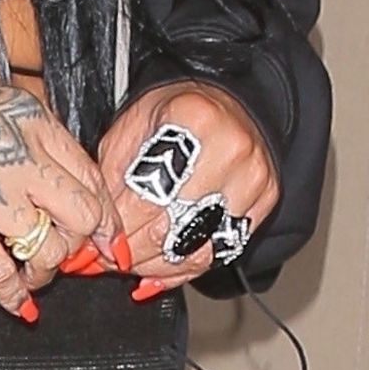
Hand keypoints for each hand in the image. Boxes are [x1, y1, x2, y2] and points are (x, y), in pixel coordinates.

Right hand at [0, 84, 117, 318]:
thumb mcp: (5, 110)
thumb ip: (45, 143)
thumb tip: (82, 191)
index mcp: (33, 124)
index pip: (90, 175)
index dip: (105, 215)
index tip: (108, 238)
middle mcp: (19, 157)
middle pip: (82, 214)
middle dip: (82, 242)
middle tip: (72, 253)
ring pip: (49, 249)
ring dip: (46, 270)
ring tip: (33, 270)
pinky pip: (2, 274)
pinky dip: (15, 294)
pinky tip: (18, 299)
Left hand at [98, 81, 279, 295]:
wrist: (225, 103)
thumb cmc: (176, 112)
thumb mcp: (133, 125)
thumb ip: (113, 173)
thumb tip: (101, 226)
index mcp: (193, 120)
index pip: (147, 197)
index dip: (120, 228)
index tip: (102, 242)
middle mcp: (231, 149)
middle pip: (174, 228)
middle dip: (137, 251)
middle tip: (115, 258)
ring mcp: (254, 178)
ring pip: (199, 249)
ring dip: (161, 265)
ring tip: (137, 263)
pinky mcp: (266, 201)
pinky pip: (222, 251)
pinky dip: (188, 266)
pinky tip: (166, 265)